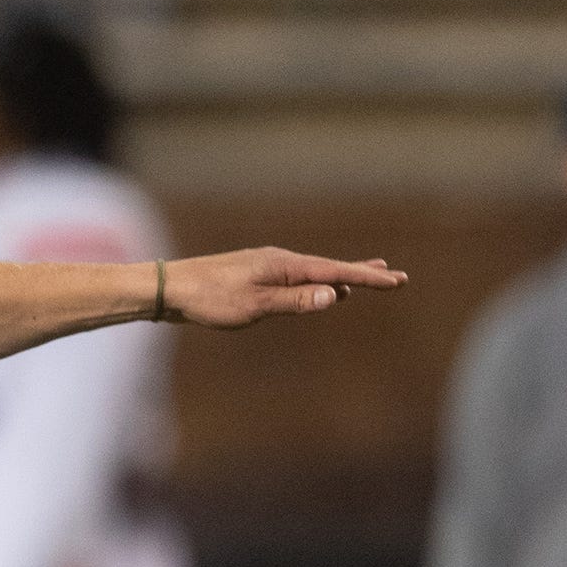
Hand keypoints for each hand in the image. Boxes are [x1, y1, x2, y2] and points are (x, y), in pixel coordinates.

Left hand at [160, 249, 404, 330]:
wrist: (169, 288)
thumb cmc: (209, 299)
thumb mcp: (254, 305)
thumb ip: (294, 301)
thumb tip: (335, 295)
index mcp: (285, 266)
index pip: (336, 272)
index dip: (368, 278)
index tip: (397, 282)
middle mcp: (280, 260)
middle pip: (330, 267)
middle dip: (363, 273)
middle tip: (397, 277)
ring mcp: (267, 266)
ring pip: (313, 272)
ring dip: (341, 276)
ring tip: (366, 277)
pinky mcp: (254, 275)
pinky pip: (295, 277)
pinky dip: (315, 281)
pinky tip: (316, 288)